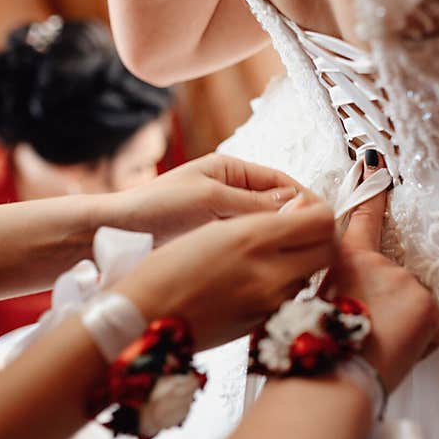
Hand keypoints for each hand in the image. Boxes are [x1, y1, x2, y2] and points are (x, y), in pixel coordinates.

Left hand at [94, 153, 306, 243]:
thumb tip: (298, 209)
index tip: (324, 219)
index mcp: (231, 171)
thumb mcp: (209, 200)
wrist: (113, 235)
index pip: (283, 181)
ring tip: (298, 256)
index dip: (306, 199)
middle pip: (280, 205)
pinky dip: (265, 254)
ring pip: (268, 228)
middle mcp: (233, 193)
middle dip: (297, 220)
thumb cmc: (155, 208)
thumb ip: (254, 205)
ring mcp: (227, 219)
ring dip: (282, 239)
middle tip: (317, 243)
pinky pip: (252, 247)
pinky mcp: (219, 244)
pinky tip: (273, 268)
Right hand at [112, 198, 336, 349]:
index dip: (318, 209)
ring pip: (310, 274)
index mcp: (255, 239)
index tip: (304, 207)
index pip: (322, 219)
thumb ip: (263, 218)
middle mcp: (270, 274)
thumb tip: (298, 208)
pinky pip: (290, 298)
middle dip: (320, 236)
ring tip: (270, 255)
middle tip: (299, 230)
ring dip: (301, 261)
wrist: (140, 320)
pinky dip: (283, 285)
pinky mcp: (264, 325)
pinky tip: (255, 279)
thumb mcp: (214, 227)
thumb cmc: (165, 268)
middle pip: (328, 250)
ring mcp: (270, 304)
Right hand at [321, 155, 438, 390]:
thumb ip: (339, 287)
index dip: (370, 190)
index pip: (361, 217)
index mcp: (346, 260)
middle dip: (389, 307)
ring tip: (375, 345)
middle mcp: (379, 263)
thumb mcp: (314, 305)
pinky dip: (419, 343)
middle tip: (366, 331)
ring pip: (414, 306)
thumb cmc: (317, 350)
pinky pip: (432, 328)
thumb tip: (351, 298)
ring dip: (402, 326)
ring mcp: (406, 282)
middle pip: (396, 282)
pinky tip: (395, 351)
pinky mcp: (426, 306)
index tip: (375, 159)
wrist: (332, 379)